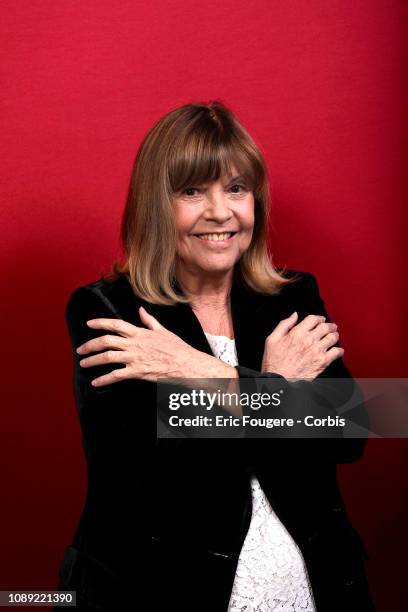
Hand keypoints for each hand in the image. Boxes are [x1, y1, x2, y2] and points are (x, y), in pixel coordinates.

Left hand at [76, 306, 235, 385]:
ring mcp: (135, 358)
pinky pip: (116, 375)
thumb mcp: (163, 330)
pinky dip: (104, 379)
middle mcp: (134, 344)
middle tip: (80, 349)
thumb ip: (149, 321)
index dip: (100, 323)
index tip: (89, 324)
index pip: (116, 324)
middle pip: (106, 341)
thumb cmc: (177, 348)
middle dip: (90, 345)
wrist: (186, 363)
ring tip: (83, 364)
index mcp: (140, 333)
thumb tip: (140, 310)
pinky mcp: (137, 372)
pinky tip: (96, 382)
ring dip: (93, 360)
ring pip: (108, 357)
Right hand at [261, 312, 343, 380]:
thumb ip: (284, 324)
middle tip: (331, 327)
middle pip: (325, 327)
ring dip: (335, 335)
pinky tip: (337, 350)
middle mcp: (309, 340)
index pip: (313, 319)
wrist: (279, 379)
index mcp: (297, 333)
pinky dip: (339, 350)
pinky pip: (337, 352)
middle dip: (329, 325)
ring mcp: (317, 350)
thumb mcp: (272, 339)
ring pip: (332, 337)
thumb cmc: (274, 361)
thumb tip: (294, 315)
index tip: (321, 320)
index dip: (319, 318)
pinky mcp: (322, 362)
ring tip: (334, 336)